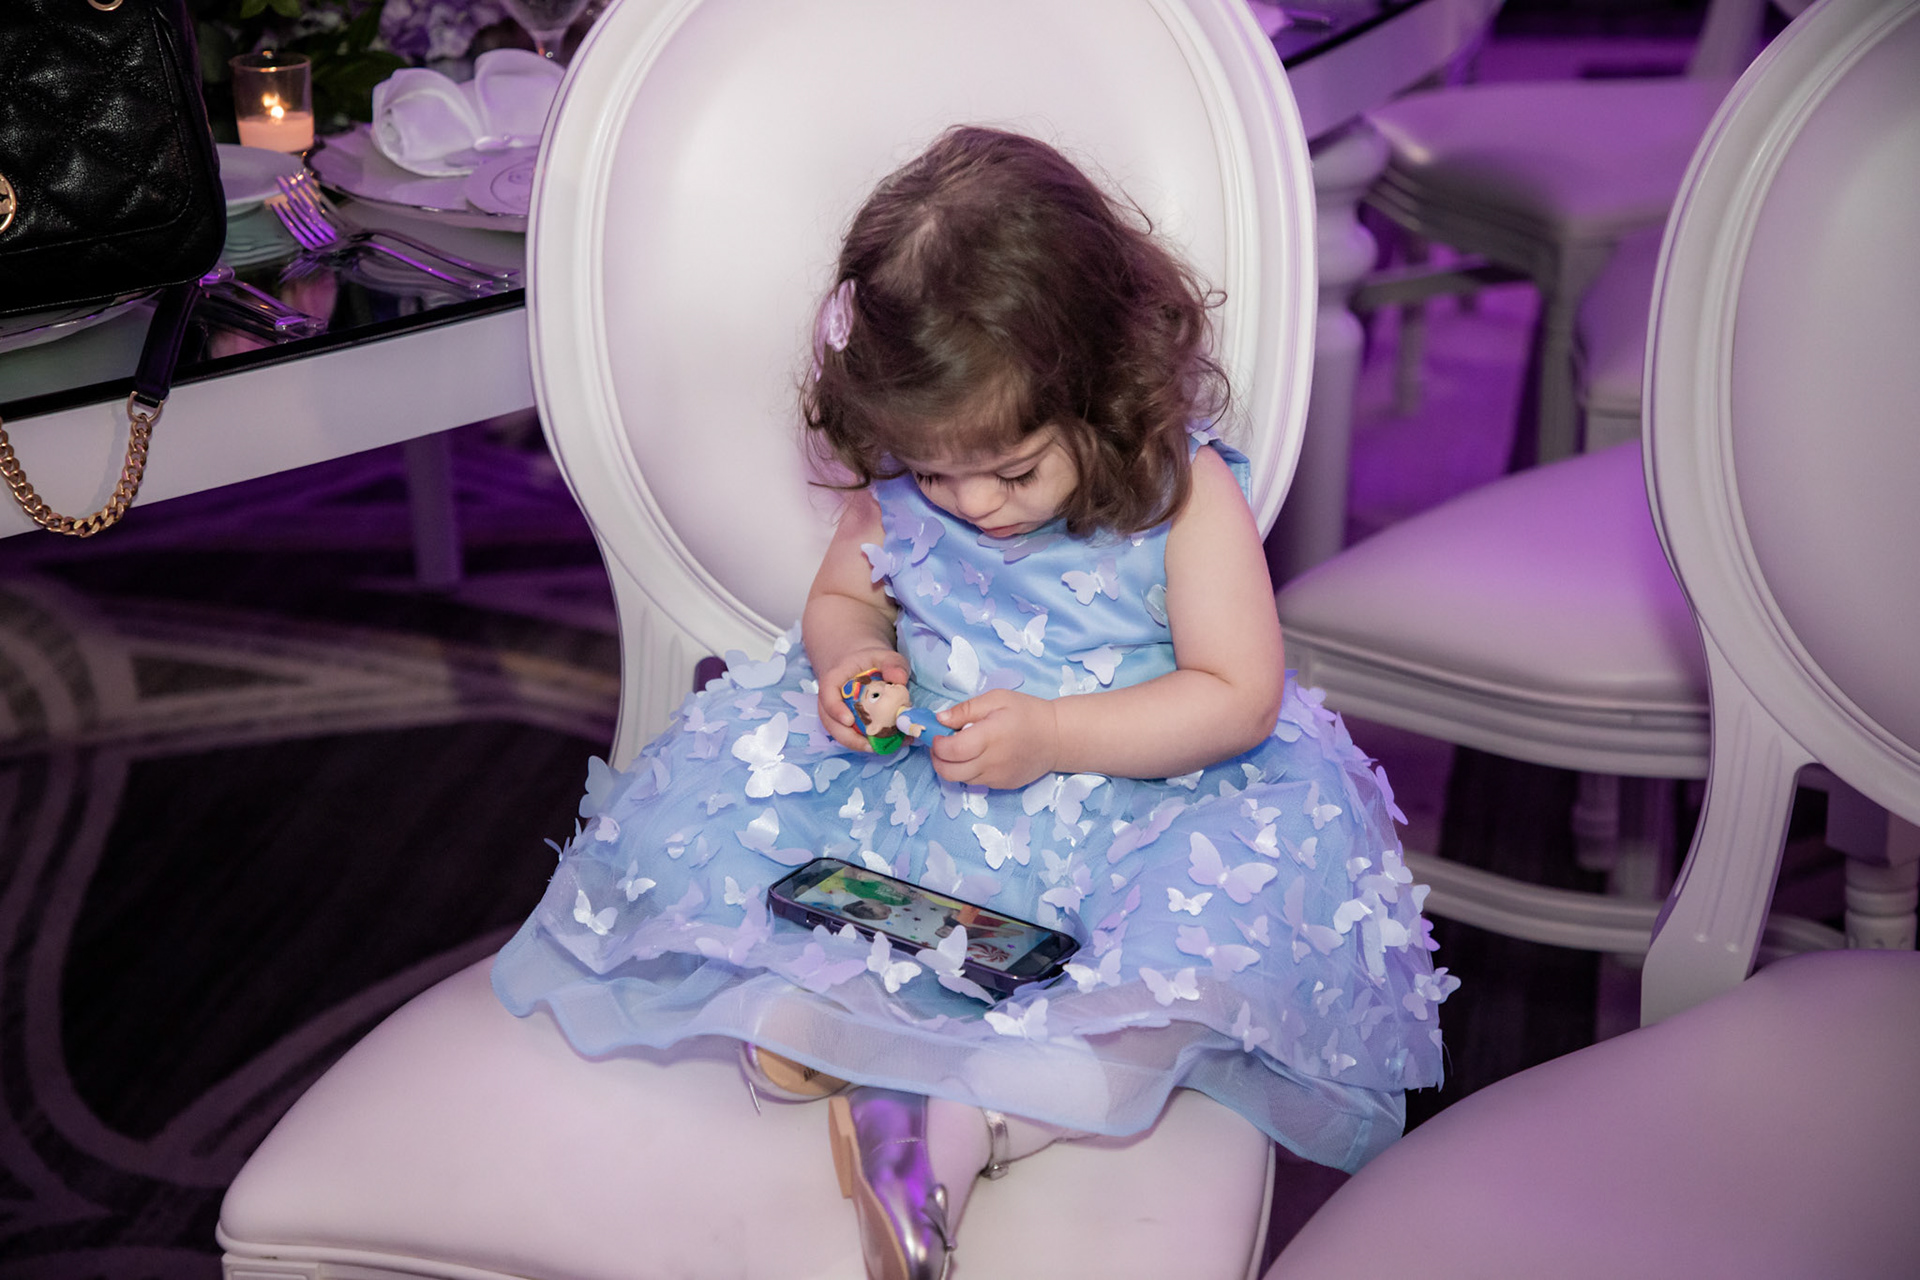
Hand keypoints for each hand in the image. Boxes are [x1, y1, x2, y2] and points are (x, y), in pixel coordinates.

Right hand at [817, 648, 909, 753]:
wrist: (861, 667)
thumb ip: (893, 663)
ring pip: (841, 734)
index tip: (849, 720)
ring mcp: (837, 716)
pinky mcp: (849, 726)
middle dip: (849, 738)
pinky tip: (892, 743)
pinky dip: (870, 743)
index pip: (827, 696)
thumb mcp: (884, 655)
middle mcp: (830, 702)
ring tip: (883, 748)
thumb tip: (899, 678)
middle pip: (831, 723)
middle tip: (869, 745)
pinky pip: (854, 737)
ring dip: (860, 745)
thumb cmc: (870, 661)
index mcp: (833, 681)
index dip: (835, 710)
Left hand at [928, 690, 1060, 789]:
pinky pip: (976, 782)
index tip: (936, 734)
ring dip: (951, 767)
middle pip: (950, 772)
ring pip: (960, 779)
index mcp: (989, 737)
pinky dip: (968, 772)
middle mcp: (991, 762)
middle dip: (937, 759)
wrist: (1057, 737)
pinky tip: (976, 757)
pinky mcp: (1003, 785)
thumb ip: (966, 709)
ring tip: (957, 750)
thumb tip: (939, 719)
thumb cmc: (1027, 713)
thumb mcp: (997, 699)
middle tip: (939, 745)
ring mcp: (997, 777)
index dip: (936, 744)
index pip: (951, 750)